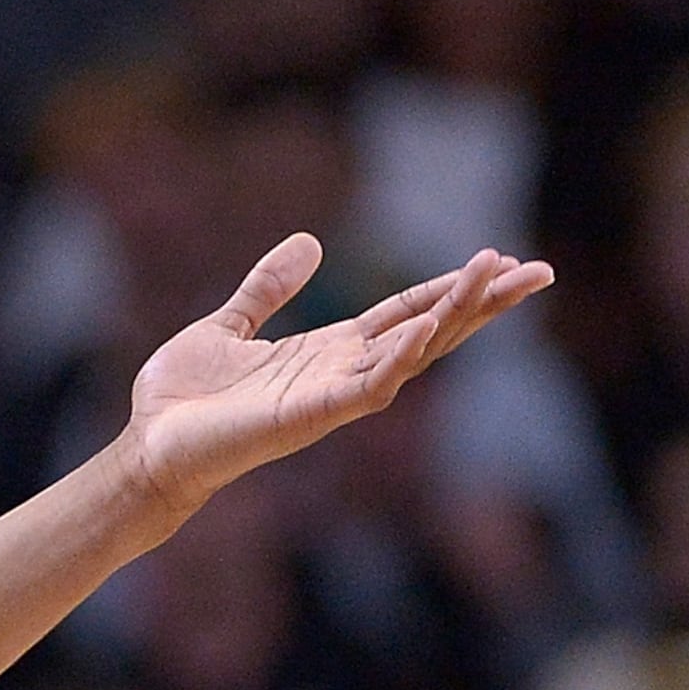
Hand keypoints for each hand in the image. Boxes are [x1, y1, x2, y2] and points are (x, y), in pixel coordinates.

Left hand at [122, 238, 552, 511]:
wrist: (148, 447)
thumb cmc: (183, 399)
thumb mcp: (229, 325)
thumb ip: (268, 288)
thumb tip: (310, 242)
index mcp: (328, 351)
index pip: (406, 313)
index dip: (451, 288)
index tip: (501, 261)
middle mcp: (341, 373)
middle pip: (429, 332)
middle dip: (483, 303)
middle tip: (540, 273)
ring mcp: (330, 397)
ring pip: (411, 355)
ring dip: (453, 318)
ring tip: (498, 280)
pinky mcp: (308, 418)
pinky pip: (367, 389)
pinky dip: (397, 360)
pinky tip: (424, 330)